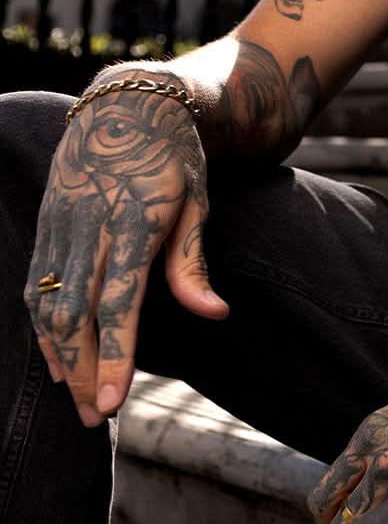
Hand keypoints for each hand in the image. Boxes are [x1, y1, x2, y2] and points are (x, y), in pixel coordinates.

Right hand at [23, 83, 228, 427]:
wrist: (127, 105)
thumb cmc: (173, 157)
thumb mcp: (196, 201)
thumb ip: (193, 262)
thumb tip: (215, 314)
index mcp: (133, 221)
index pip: (118, 302)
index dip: (113, 355)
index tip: (112, 402)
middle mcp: (89, 225)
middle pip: (76, 313)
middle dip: (83, 371)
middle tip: (97, 418)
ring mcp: (60, 224)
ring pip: (47, 304)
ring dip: (60, 358)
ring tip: (79, 401)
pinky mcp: (46, 223)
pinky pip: (35, 284)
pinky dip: (41, 327)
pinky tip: (56, 359)